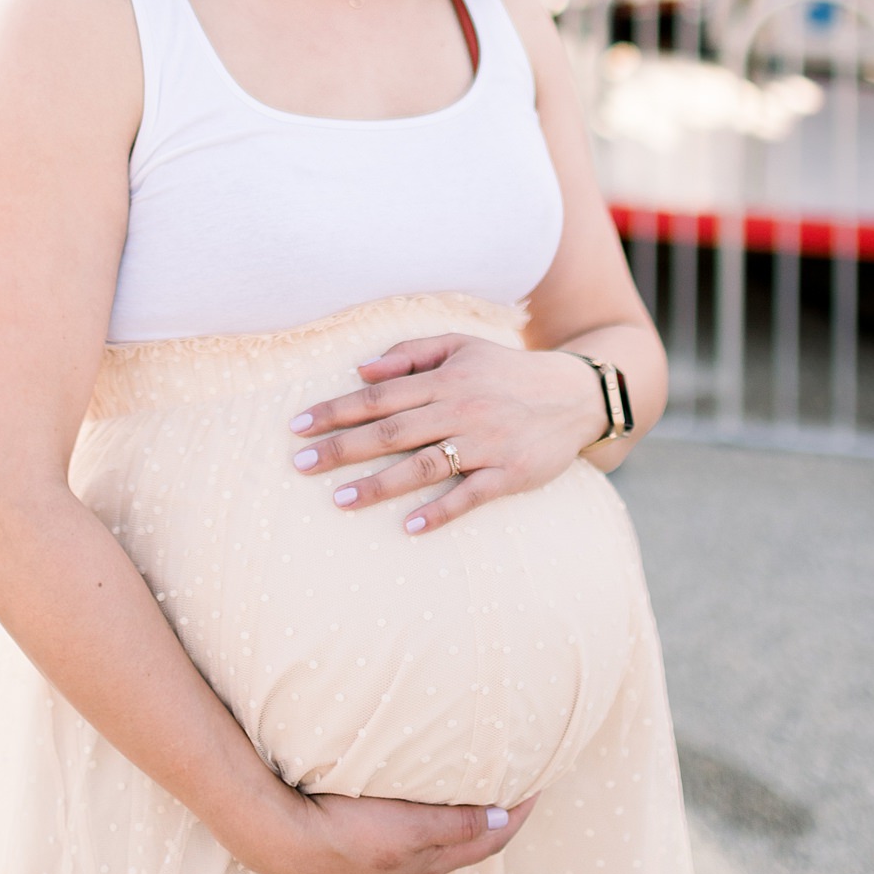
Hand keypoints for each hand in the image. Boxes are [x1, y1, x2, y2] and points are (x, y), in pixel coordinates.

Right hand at [233, 784, 538, 873]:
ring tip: (481, 781)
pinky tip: (429, 793)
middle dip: (499, 814)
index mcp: (430, 862)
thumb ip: (456, 824)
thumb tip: (504, 816)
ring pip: (446, 836)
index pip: (491, 839)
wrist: (285, 839)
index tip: (540, 783)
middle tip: (518, 780)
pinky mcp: (371, 846)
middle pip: (473, 841)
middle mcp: (417, 867)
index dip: (517, 813)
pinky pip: (420, 831)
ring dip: (469, 812)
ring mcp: (393, 860)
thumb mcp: (407, 829)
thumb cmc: (346, 832)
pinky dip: (439, 813)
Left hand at [289, 333, 606, 534]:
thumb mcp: (461, 346)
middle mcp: (460, 409)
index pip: (378, 396)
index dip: (336, 410)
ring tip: (340, 499)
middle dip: (342, 448)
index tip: (297, 426)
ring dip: (380, 484)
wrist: (576, 394)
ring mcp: (486, 443)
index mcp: (445, 379)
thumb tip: (360, 371)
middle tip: (300, 464)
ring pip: (424, 465)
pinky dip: (440, 511)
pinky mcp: (510, 474)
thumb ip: (409, 355)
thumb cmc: (506, 370)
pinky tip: (410, 527)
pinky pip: (471, 496)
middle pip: (391, 431)